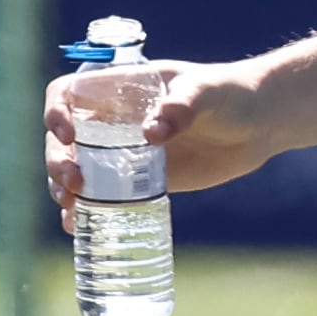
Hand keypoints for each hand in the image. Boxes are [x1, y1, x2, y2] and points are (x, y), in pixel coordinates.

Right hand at [40, 58, 276, 230]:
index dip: (56, 111)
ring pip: (75, 170)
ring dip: (63, 189)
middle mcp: (113, 121)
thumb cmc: (231, 93)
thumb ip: (182, 106)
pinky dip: (85, 212)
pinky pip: (103, 196)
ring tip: (72, 209)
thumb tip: (152, 134)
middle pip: (62, 139)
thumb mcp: (207, 92)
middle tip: (73, 183)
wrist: (261, 124)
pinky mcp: (140, 181)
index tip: (67, 135)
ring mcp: (123, 153)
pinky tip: (77, 227)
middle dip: (56, 161)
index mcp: (119, 88)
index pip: (67, 93)